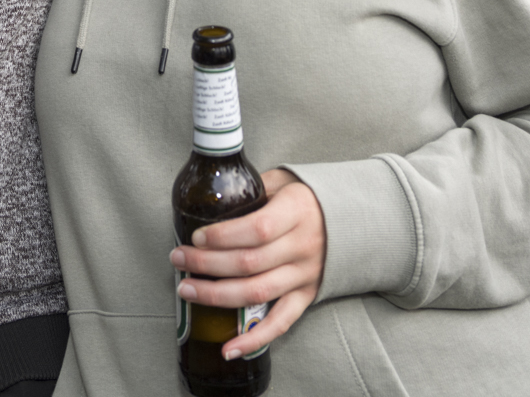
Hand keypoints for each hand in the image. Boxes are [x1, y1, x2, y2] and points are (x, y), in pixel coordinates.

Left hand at [171, 170, 325, 360]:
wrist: (351, 220)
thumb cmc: (306, 198)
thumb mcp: (283, 182)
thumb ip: (252, 189)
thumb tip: (211, 197)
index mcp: (296, 213)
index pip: (257, 229)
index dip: (224, 236)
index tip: (196, 236)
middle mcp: (302, 246)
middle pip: (250, 263)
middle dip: (207, 263)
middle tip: (178, 258)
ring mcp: (305, 275)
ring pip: (258, 292)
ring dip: (217, 295)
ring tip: (187, 289)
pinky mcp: (306, 297)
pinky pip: (280, 322)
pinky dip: (254, 339)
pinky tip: (229, 348)